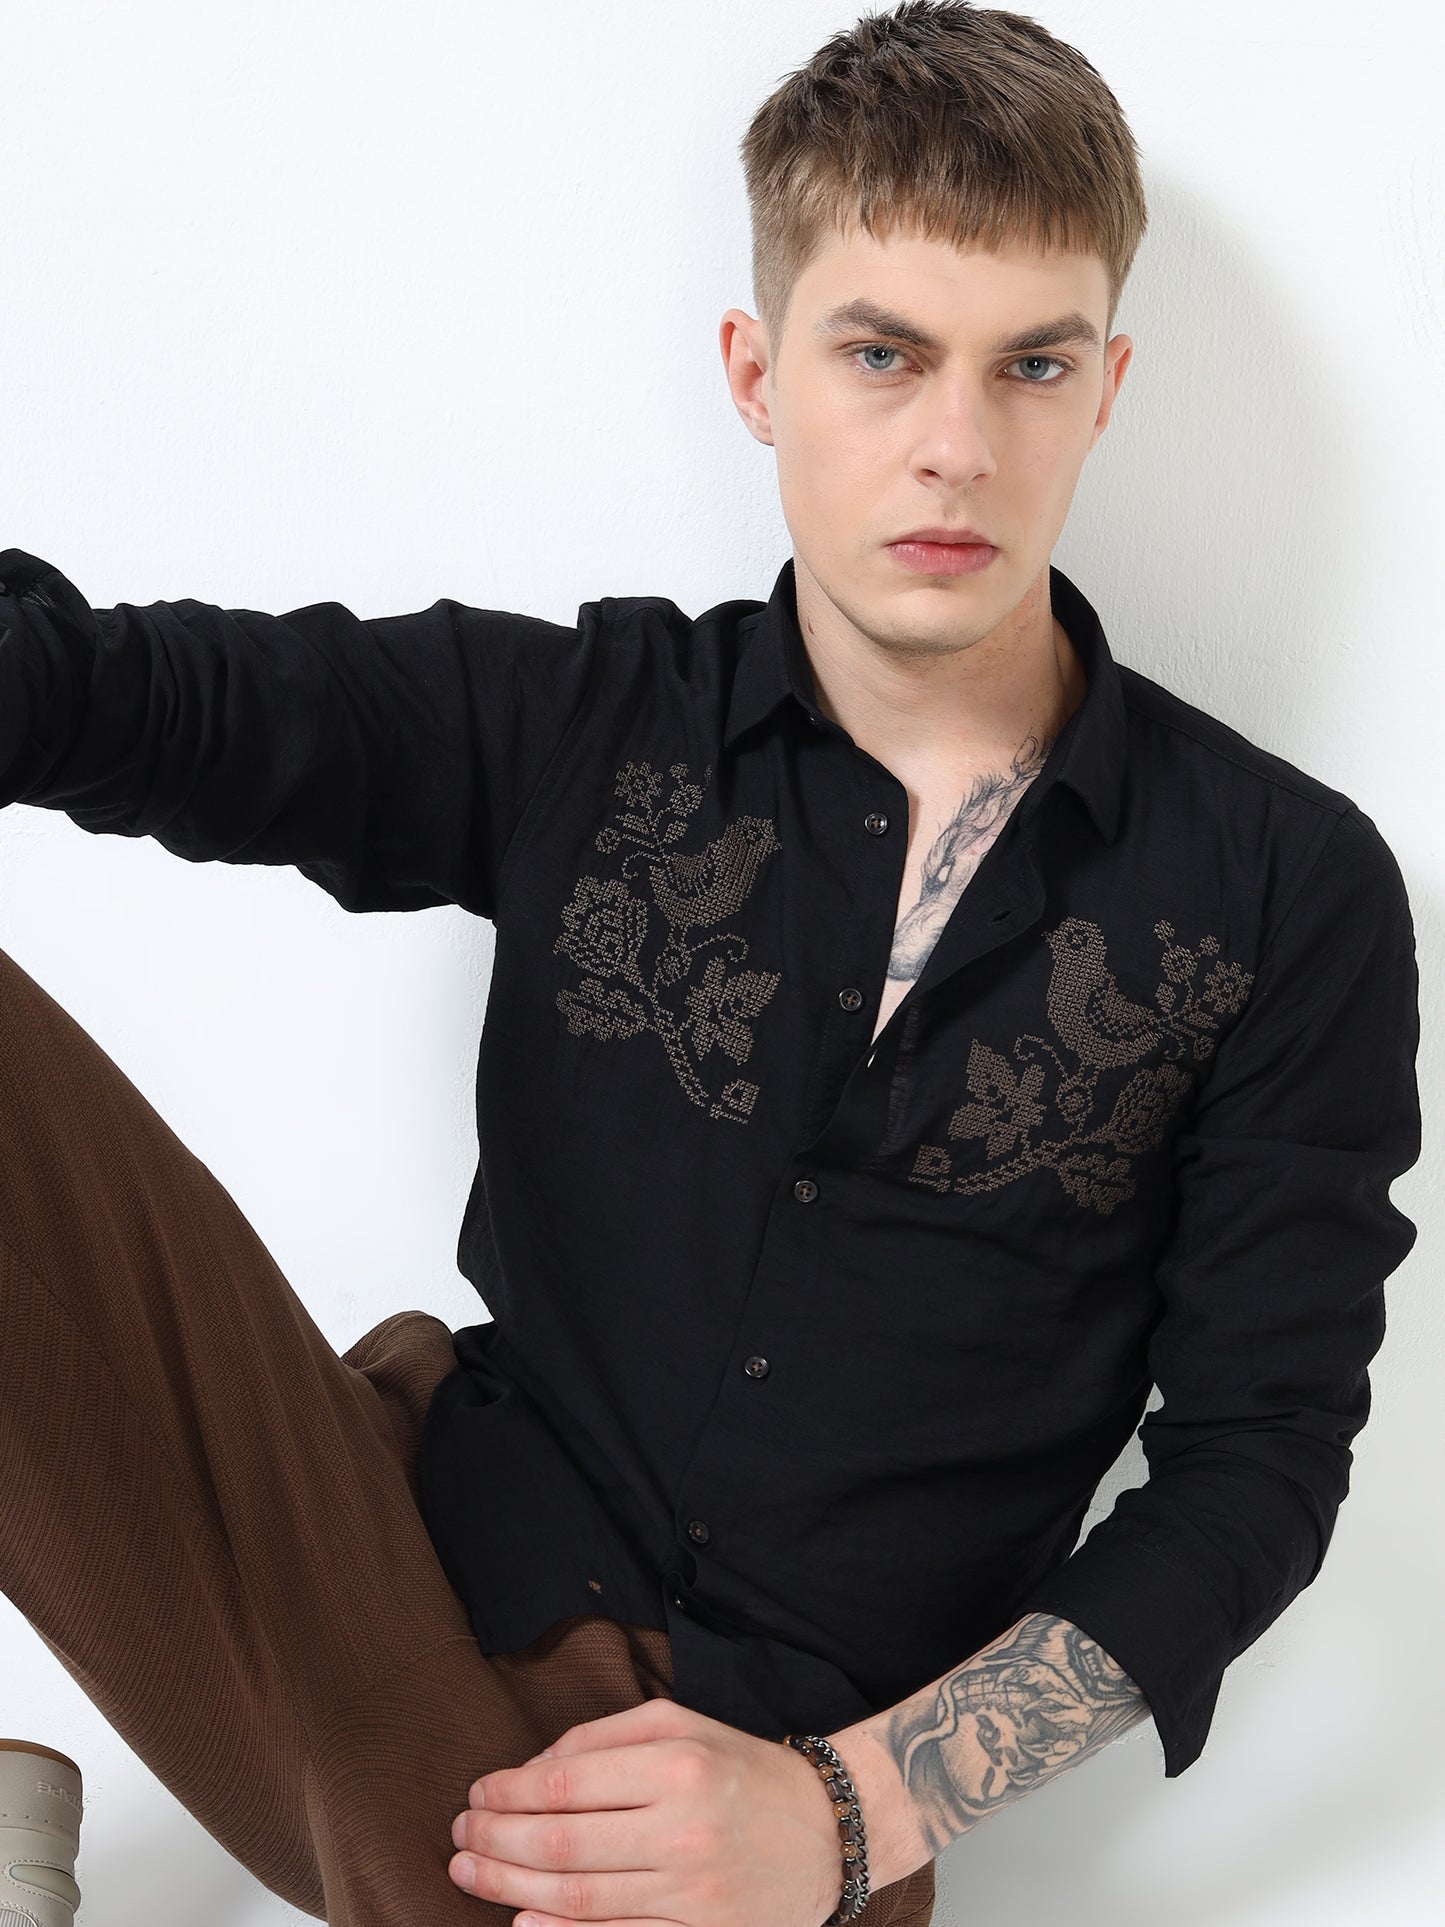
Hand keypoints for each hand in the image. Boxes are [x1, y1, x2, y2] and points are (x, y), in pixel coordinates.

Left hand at [448, 1695, 846, 1924]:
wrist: (830, 1831)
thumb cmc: (741, 1769)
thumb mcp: (681, 1725)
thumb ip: (603, 1738)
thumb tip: (532, 1770)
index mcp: (677, 1765)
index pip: (565, 1783)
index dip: (508, 1792)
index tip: (476, 1793)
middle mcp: (683, 1830)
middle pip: (561, 1845)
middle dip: (495, 1842)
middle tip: (459, 1837)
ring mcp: (692, 1896)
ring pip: (578, 1900)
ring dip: (510, 1889)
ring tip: (469, 1874)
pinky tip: (521, 1924)